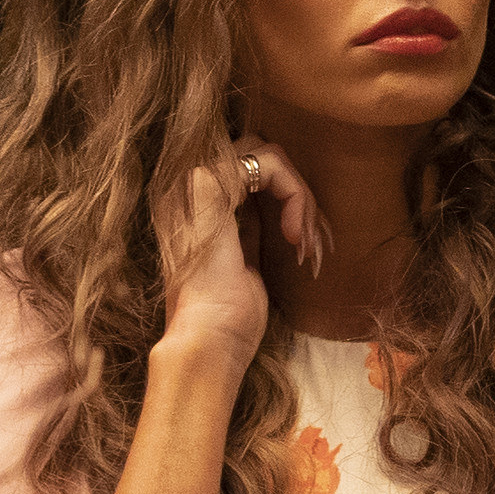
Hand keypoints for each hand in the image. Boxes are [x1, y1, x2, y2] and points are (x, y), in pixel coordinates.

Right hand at [153, 136, 328, 368]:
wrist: (208, 341)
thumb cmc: (228, 315)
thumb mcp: (243, 258)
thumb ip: (249, 225)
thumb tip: (276, 206)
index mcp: (189, 203)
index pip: (248, 166)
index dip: (289, 196)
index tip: (305, 244)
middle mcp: (183, 185)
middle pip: (259, 152)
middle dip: (300, 194)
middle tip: (311, 244)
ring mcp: (189, 181)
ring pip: (268, 154)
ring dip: (302, 198)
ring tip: (307, 246)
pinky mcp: (204, 185)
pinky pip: (269, 162)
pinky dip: (297, 195)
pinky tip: (296, 237)